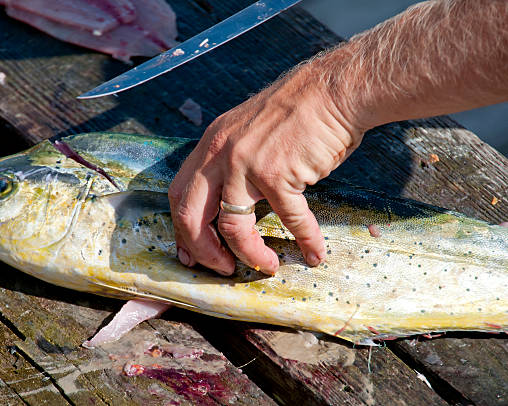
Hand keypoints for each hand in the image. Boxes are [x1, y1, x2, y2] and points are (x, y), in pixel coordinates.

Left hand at [168, 64, 364, 274]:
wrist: (331, 90)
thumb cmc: (295, 114)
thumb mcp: (245, 132)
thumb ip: (230, 163)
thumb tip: (229, 205)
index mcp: (209, 146)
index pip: (179, 195)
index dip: (182, 230)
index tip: (191, 254)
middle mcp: (220, 155)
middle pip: (191, 216)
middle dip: (202, 252)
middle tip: (222, 269)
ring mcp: (247, 165)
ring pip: (232, 227)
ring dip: (250, 255)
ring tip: (268, 266)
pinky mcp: (279, 174)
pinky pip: (289, 219)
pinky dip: (305, 240)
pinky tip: (314, 253)